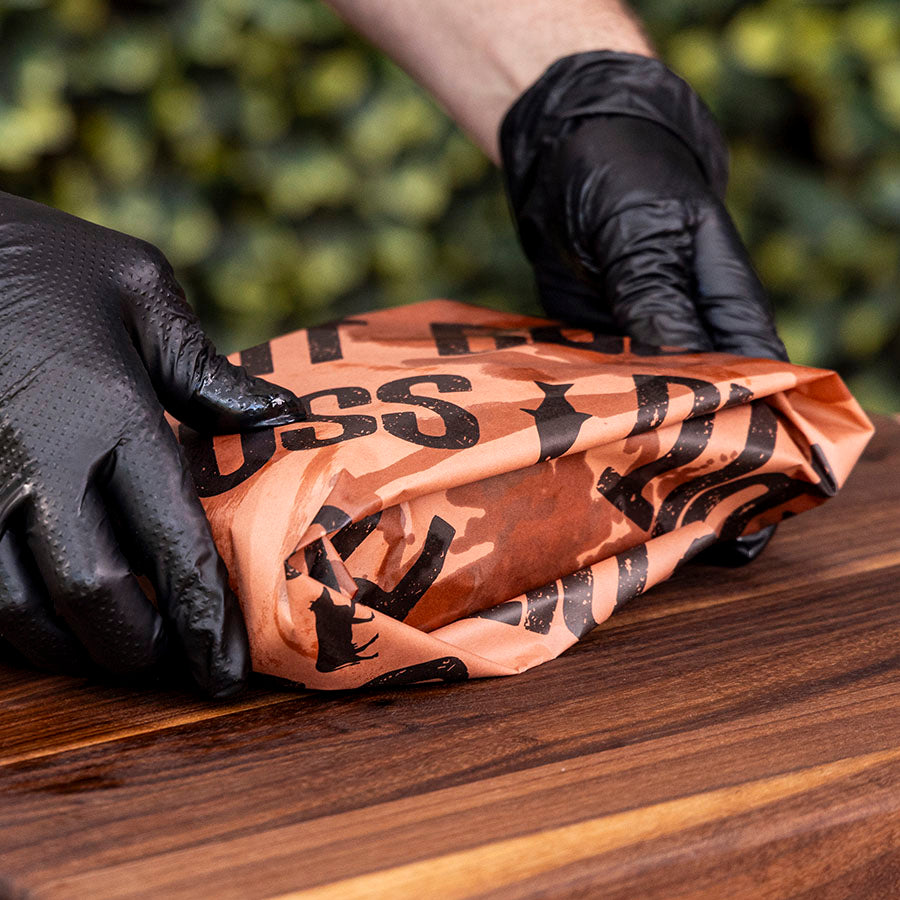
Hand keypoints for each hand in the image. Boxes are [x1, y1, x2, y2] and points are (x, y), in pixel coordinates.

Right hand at [0, 192, 299, 695]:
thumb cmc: (43, 261)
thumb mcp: (139, 288)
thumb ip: (205, 368)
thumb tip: (277, 419)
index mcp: (109, 411)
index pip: (172, 539)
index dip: (204, 617)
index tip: (227, 671)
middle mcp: (38, 461)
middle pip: (95, 595)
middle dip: (139, 647)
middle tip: (174, 663)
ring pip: (20, 610)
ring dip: (72, 648)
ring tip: (117, 654)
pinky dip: (13, 622)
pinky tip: (47, 620)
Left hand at [499, 52, 786, 562]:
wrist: (568, 150)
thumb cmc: (621, 170)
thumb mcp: (641, 228)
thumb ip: (655, 295)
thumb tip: (677, 368)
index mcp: (724, 305)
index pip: (760, 388)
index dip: (763, 453)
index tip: (755, 514)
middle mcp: (689, 334)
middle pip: (709, 417)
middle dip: (705, 478)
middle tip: (692, 546)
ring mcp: (640, 346)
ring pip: (653, 417)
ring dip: (645, 465)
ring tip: (635, 529)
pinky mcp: (595, 349)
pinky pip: (601, 400)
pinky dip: (594, 433)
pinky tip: (580, 474)